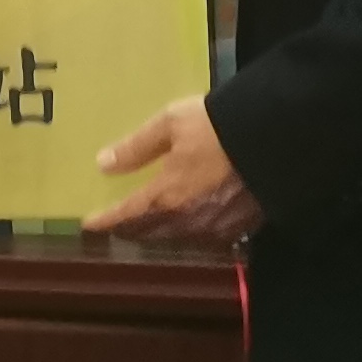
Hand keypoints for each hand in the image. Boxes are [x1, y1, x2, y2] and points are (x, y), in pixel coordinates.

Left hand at [84, 93, 259, 245]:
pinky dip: (188, 232)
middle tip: (116, 226)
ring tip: (147, 226)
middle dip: (131, 230)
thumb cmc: (215, 125)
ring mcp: (215, 227)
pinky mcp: (240, 226)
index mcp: (167, 196)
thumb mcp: (170, 123)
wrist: (273, 137)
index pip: (128, 214)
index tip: (89, 225)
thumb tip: (103, 164)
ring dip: (158, 234)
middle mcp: (188, 220)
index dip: (106, 220)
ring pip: (177, 238)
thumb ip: (137, 147)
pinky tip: (188, 224)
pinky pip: (205, 238)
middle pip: (151, 232)